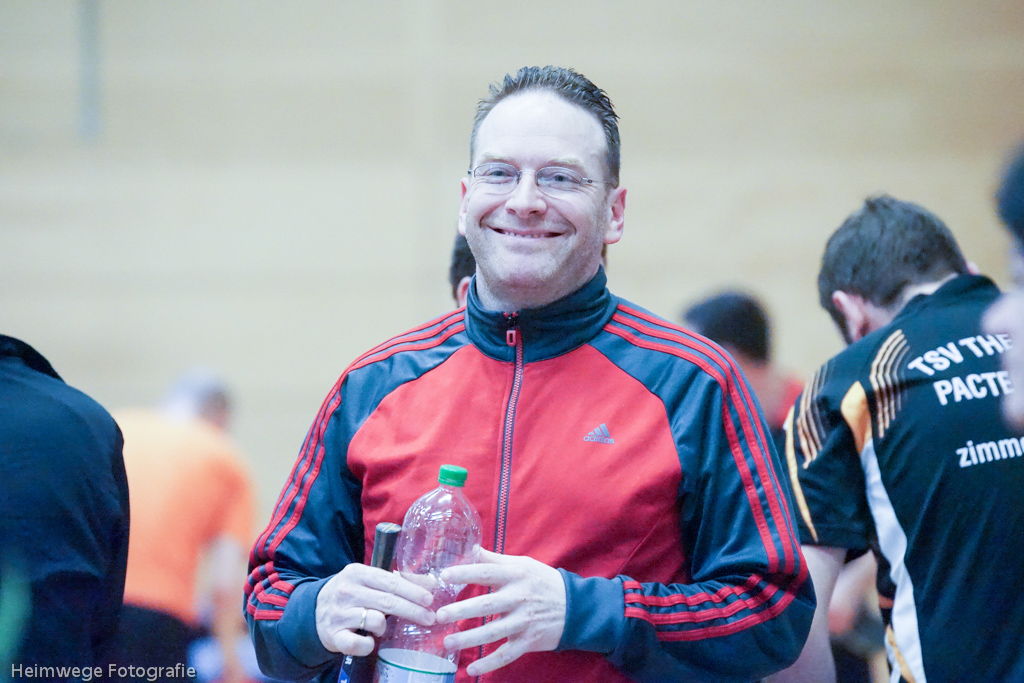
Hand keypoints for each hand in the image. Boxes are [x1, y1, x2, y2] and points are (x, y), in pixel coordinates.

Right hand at [315, 563, 435, 655]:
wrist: (315, 611)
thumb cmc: (351, 594)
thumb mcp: (368, 580)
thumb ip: (396, 581)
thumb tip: (430, 583)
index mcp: (357, 573)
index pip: (390, 582)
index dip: (413, 591)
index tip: (430, 599)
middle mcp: (346, 591)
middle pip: (388, 601)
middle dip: (413, 610)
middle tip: (430, 618)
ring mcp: (339, 614)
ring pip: (376, 621)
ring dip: (385, 626)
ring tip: (382, 627)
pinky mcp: (333, 635)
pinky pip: (359, 644)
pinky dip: (369, 645)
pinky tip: (370, 641)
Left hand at [435, 549, 565, 675]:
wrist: (576, 606)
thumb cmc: (543, 582)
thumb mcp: (523, 565)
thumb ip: (495, 560)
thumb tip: (470, 549)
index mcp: (516, 575)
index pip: (487, 572)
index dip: (466, 573)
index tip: (445, 575)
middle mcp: (519, 598)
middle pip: (486, 604)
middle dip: (461, 610)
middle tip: (439, 615)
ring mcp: (524, 621)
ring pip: (493, 632)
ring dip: (469, 639)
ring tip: (448, 642)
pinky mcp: (529, 641)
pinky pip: (506, 654)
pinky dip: (489, 663)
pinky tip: (472, 667)